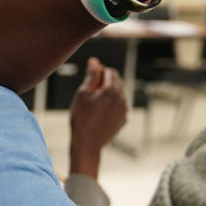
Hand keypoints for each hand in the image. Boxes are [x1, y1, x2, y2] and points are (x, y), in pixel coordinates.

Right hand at [68, 58, 127, 178]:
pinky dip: (111, 105)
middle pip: (117, 81)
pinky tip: (99, 114)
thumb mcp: (83, 94)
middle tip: (90, 94)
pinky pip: (119, 106)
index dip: (98, 74)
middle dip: (105, 82)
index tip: (89, 84)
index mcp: (112, 90)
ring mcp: (124, 110)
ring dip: (108, 94)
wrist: (87, 144)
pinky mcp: (123, 120)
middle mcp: (122, 99)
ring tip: (94, 105)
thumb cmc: (81, 118)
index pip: (110, 71)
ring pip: (119, 94)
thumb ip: (91, 75)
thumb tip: (95, 61)